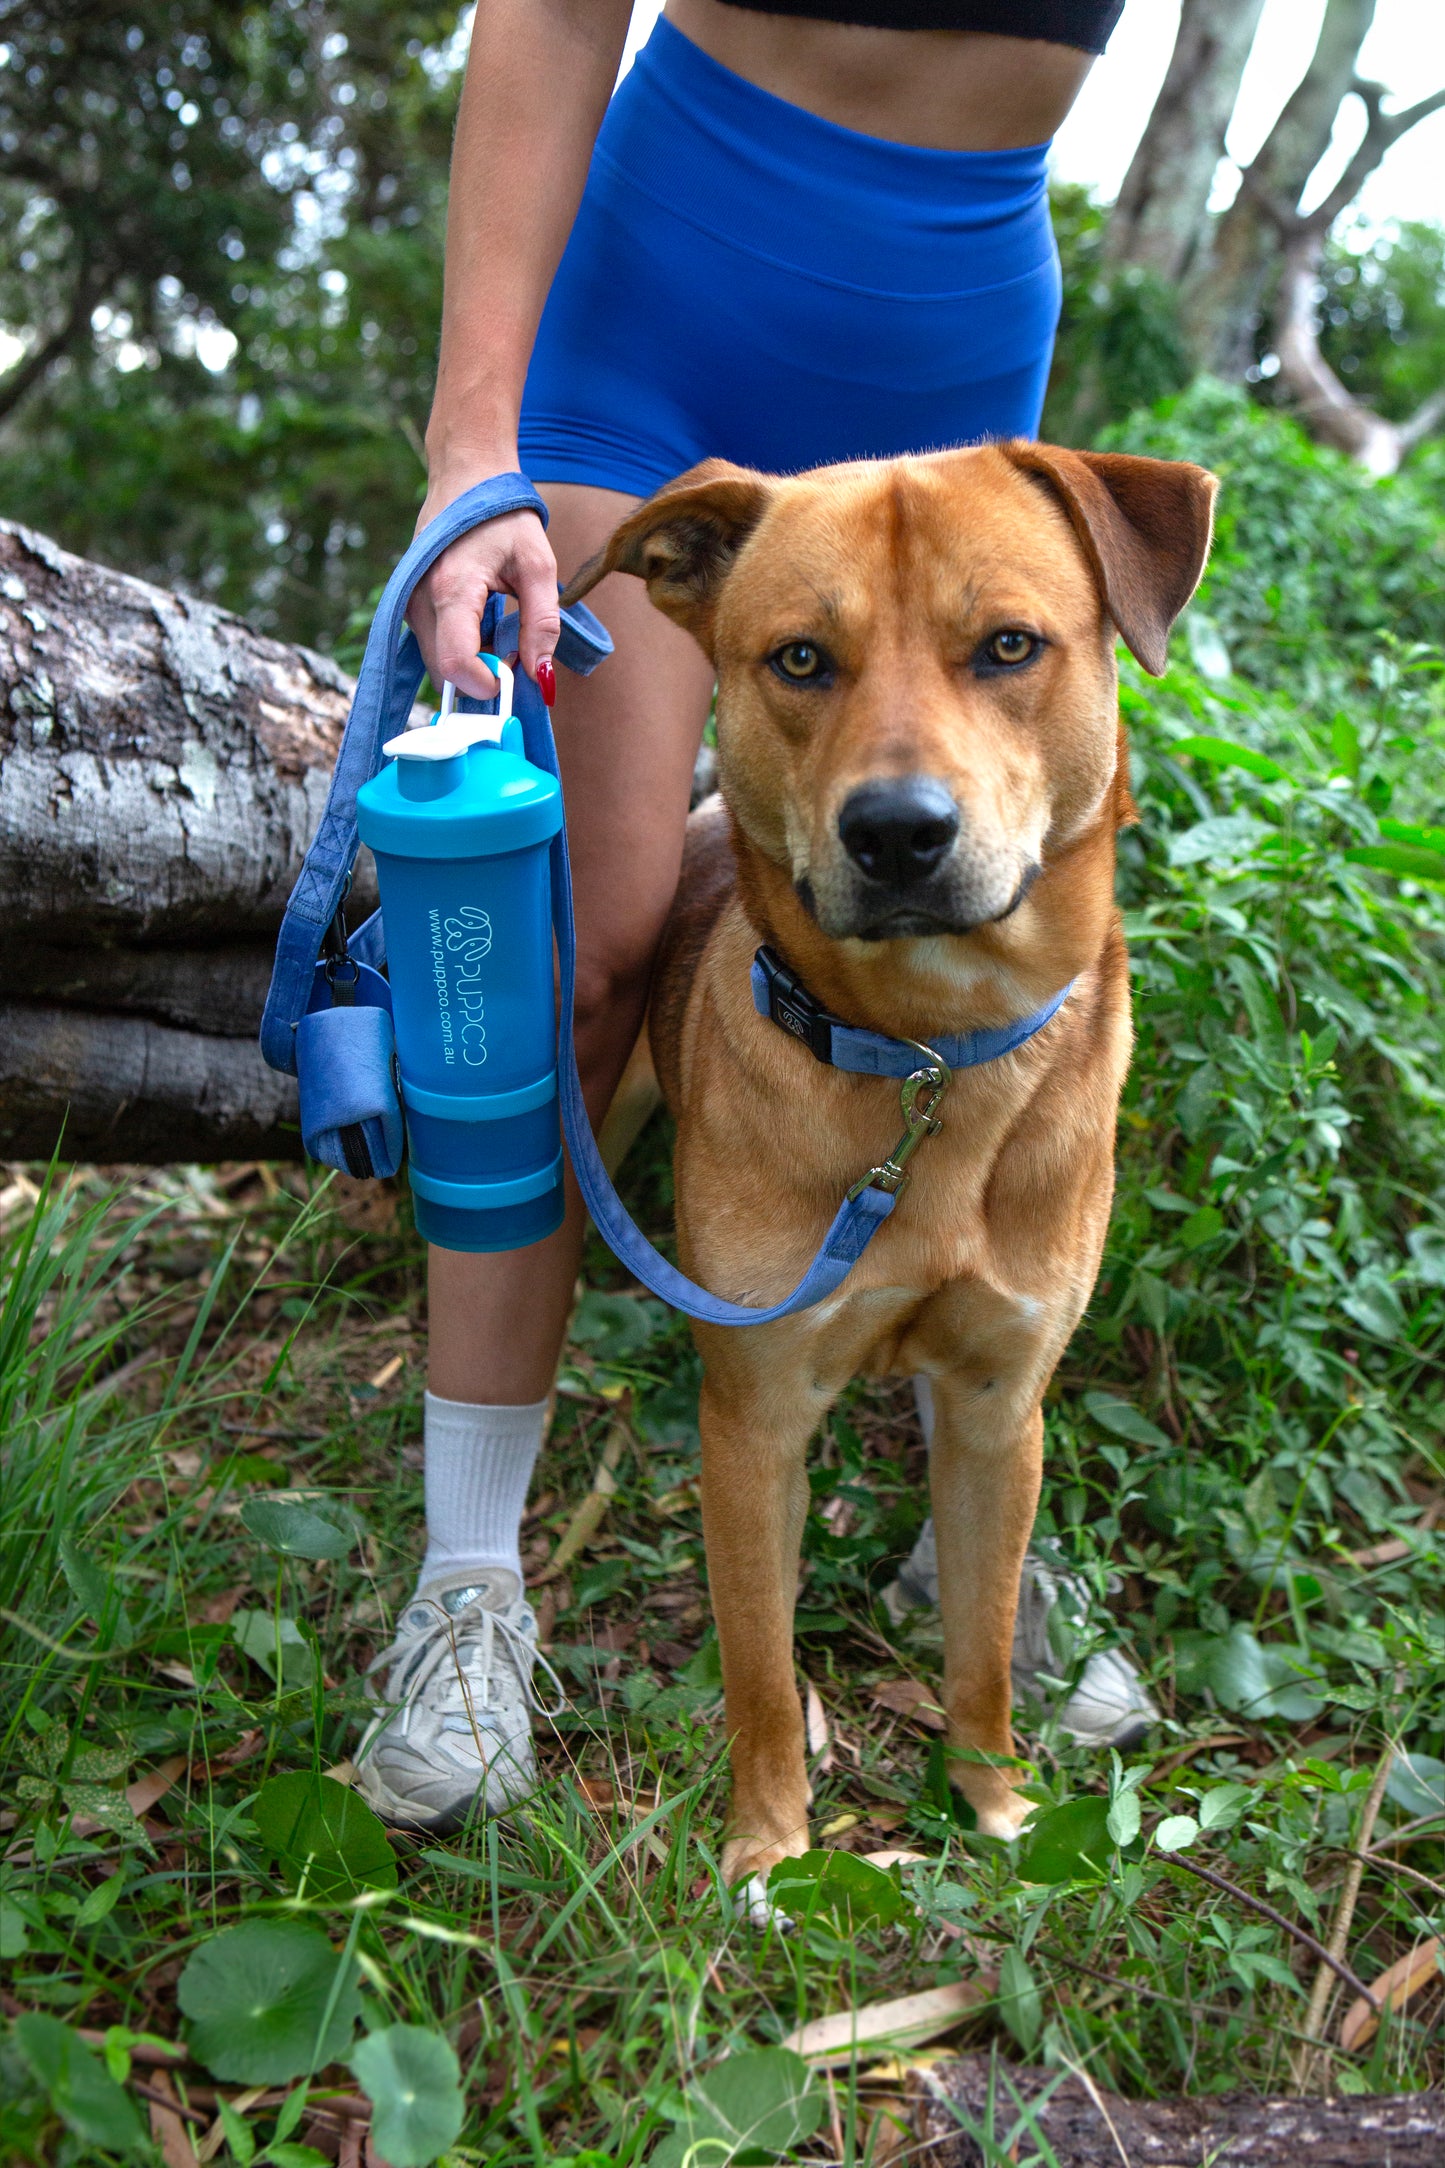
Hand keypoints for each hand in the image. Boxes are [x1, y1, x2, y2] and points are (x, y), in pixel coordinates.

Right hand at [406, 486, 559, 702]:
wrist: (465, 476)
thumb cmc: (504, 516)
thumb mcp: (538, 565)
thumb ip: (542, 623)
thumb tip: (542, 676)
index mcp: (451, 588)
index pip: (457, 664)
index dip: (487, 684)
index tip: (516, 675)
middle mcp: (419, 600)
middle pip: (444, 672)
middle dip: (482, 677)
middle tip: (515, 652)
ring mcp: (409, 604)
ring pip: (437, 663)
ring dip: (472, 664)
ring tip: (502, 630)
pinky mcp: (410, 604)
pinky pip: (433, 646)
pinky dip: (461, 649)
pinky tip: (485, 624)